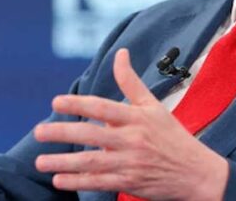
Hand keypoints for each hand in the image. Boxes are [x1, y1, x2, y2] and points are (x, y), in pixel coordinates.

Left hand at [34, 48, 228, 200]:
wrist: (196, 173)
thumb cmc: (172, 136)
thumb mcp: (154, 106)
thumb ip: (132, 82)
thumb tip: (120, 53)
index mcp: (137, 118)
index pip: (103, 107)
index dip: (79, 104)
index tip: (56, 102)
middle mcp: (133, 139)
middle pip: (92, 135)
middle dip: (63, 132)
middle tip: (39, 131)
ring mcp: (130, 163)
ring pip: (92, 162)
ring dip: (64, 162)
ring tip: (41, 160)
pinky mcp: (129, 182)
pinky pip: (99, 183)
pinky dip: (78, 181)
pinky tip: (59, 179)